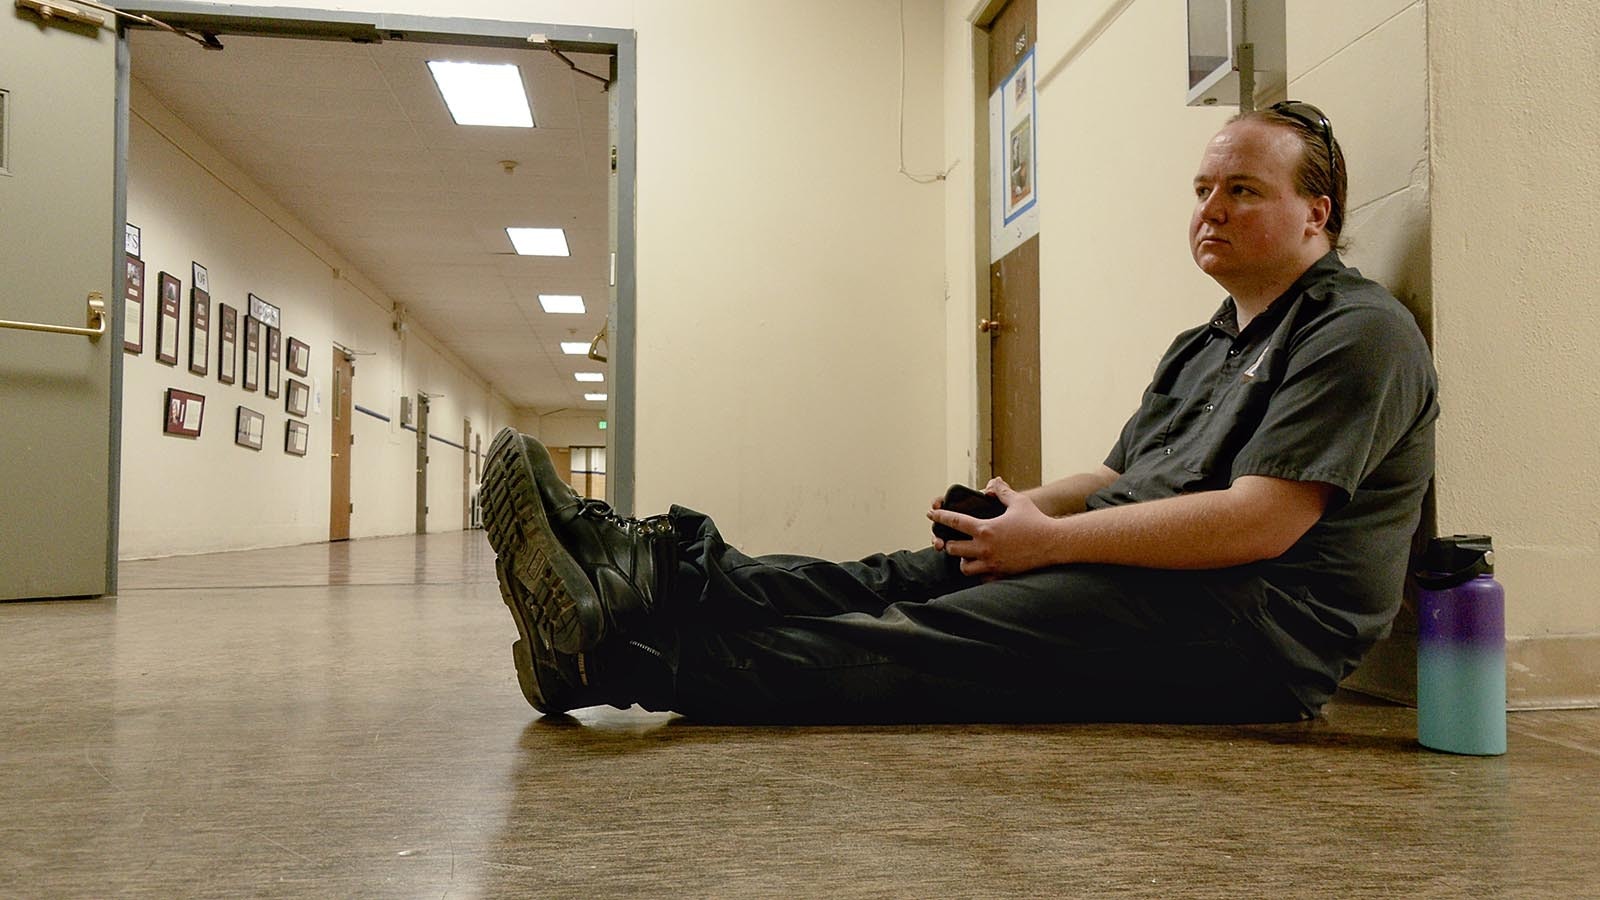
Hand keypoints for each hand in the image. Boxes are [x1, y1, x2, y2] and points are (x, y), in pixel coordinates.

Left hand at [928, 478, 1060, 577]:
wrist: (1054, 544)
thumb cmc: (1037, 521)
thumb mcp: (1019, 502)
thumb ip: (1002, 491)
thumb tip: (993, 482)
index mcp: (986, 529)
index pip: (954, 522)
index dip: (939, 517)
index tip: (931, 514)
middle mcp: (985, 548)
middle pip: (952, 548)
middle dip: (949, 543)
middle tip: (951, 540)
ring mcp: (992, 563)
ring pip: (964, 567)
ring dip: (962, 560)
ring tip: (966, 554)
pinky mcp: (1001, 575)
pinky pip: (981, 578)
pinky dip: (978, 572)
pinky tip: (982, 566)